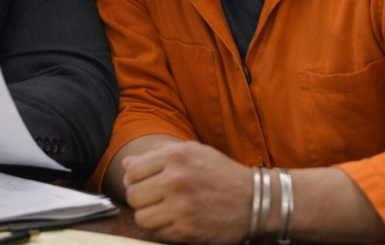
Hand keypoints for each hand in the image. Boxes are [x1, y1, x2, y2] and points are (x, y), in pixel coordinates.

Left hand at [122, 141, 253, 244]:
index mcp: (176, 156)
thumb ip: (161, 152)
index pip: (131, 170)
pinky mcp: (187, 230)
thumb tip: (129, 163)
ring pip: (141, 217)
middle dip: (140, 198)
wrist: (255, 200)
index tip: (144, 183)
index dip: (134, 179)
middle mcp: (176, 179)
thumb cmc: (221, 174)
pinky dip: (164, 229)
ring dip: (150, 216)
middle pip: (132, 195)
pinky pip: (157, 233)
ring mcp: (181, 206)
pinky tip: (177, 221)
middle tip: (153, 199)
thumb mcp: (195, 150)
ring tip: (164, 211)